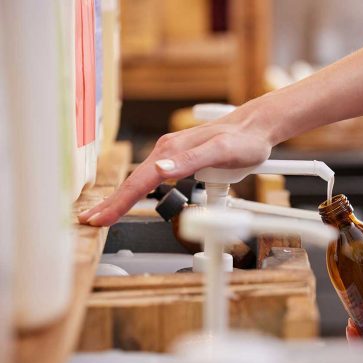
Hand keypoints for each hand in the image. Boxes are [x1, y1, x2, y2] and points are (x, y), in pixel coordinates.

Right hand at [78, 103, 276, 225]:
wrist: (256, 127)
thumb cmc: (243, 140)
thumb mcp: (221, 151)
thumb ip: (191, 160)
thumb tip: (160, 169)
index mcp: (172, 150)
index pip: (139, 182)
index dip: (118, 202)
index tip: (100, 219)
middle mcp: (168, 151)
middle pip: (134, 181)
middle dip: (111, 202)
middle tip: (90, 220)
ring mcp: (173, 154)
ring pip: (141, 179)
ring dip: (121, 197)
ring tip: (105, 213)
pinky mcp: (180, 158)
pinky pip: (151, 177)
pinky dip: (136, 189)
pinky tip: (132, 196)